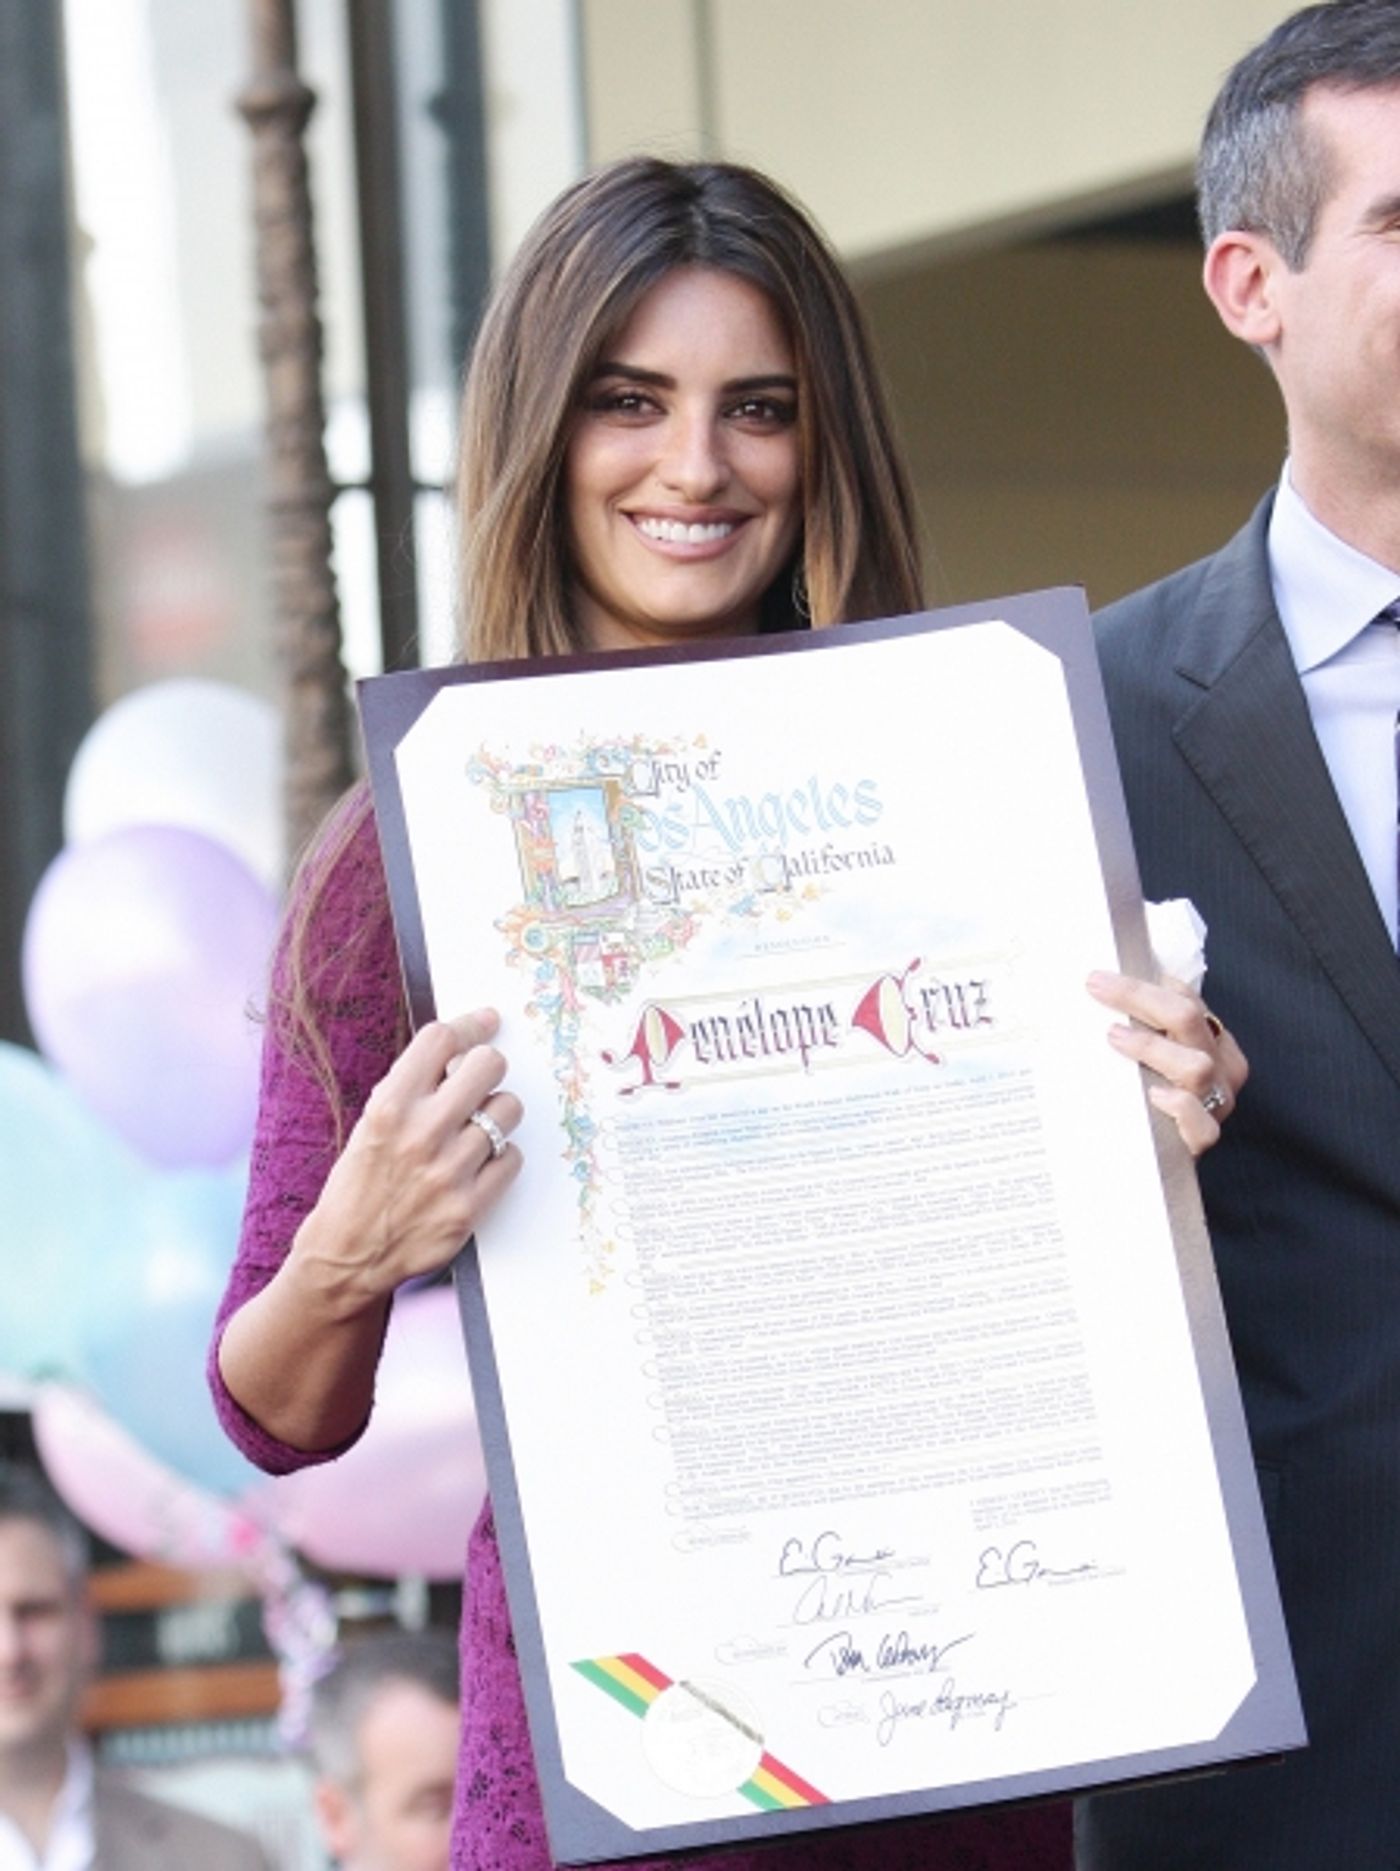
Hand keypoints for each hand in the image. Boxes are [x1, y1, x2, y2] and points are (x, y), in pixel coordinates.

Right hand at [294, 1008, 522, 1307]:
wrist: (345, 1256)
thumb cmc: (358, 1184)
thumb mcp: (370, 1124)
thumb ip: (412, 1088)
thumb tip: (462, 1049)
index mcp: (389, 1106)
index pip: (441, 1039)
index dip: (468, 1025)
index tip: (485, 1022)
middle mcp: (421, 1133)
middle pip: (488, 1066)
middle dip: (487, 1068)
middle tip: (480, 1083)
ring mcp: (448, 1171)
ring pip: (507, 1110)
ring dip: (496, 1116)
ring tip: (475, 1132)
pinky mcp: (469, 1207)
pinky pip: (512, 1158)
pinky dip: (500, 1158)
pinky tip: (478, 1166)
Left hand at [1086, 971, 1247, 1156]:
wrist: (1152, 1159)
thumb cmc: (1146, 1099)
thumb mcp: (1144, 1056)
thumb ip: (1135, 1026)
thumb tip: (1091, 988)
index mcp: (1211, 1040)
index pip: (1186, 999)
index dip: (1142, 985)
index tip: (1097, 979)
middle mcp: (1219, 1067)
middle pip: (1187, 1019)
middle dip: (1138, 998)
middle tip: (1096, 988)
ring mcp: (1216, 1103)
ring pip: (1195, 1065)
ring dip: (1152, 1048)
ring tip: (1114, 1038)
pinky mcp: (1204, 1138)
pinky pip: (1201, 1124)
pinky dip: (1180, 1106)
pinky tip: (1155, 1095)